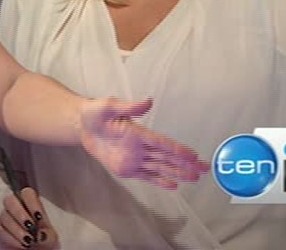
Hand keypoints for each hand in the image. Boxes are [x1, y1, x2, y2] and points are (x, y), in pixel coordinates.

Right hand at [0, 187, 57, 248]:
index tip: (39, 216)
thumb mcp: (50, 237)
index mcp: (31, 204)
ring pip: (5, 217)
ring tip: (29, 240)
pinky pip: (1, 231)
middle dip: (20, 214)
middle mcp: (16, 207)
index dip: (32, 203)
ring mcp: (6, 218)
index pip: (27, 193)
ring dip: (17, 229)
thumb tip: (41, 235)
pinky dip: (12, 239)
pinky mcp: (0, 230)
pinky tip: (22, 244)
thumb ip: (47, 234)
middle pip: (10, 200)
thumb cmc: (43, 241)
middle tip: (31, 227)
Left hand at [79, 97, 208, 188]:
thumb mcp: (109, 106)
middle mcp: (141, 147)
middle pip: (167, 158)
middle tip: (205, 169)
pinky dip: (159, 181)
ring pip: (161, 168)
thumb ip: (129, 106)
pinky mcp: (126, 168)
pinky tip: (173, 185)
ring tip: (194, 178)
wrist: (80, 125)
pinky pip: (146, 176)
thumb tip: (148, 101)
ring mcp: (135, 158)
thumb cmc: (95, 112)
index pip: (163, 143)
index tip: (194, 155)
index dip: (178, 150)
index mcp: (139, 132)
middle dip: (186, 164)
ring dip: (178, 173)